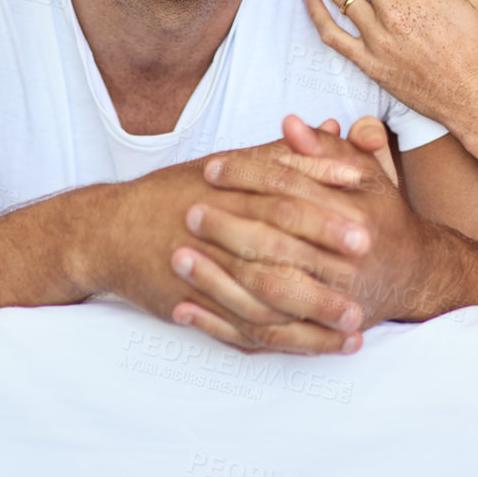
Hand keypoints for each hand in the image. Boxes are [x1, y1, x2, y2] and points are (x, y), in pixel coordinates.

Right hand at [88, 147, 375, 354]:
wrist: (108, 232)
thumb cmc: (174, 193)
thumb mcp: (226, 166)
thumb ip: (281, 153)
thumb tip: (328, 130)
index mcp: (226, 195)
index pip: (281, 200)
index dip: (325, 211)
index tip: (365, 222)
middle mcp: (215, 235)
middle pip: (276, 250)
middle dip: (324, 263)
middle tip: (369, 270)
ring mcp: (205, 276)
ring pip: (264, 300)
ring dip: (312, 315)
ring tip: (354, 324)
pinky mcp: (198, 309)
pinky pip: (245, 331)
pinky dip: (284, 342)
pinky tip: (319, 346)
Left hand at [180, 114, 452, 340]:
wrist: (414, 276)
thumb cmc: (382, 217)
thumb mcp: (365, 175)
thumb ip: (326, 150)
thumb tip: (289, 124)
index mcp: (355, 218)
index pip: (291, 191)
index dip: (248, 177)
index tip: (210, 168)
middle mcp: (345, 263)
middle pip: (274, 244)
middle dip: (227, 228)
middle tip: (189, 212)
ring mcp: (330, 303)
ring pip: (264, 293)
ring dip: (216, 278)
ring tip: (179, 258)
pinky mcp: (315, 332)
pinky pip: (261, 333)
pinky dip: (220, 324)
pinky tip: (185, 310)